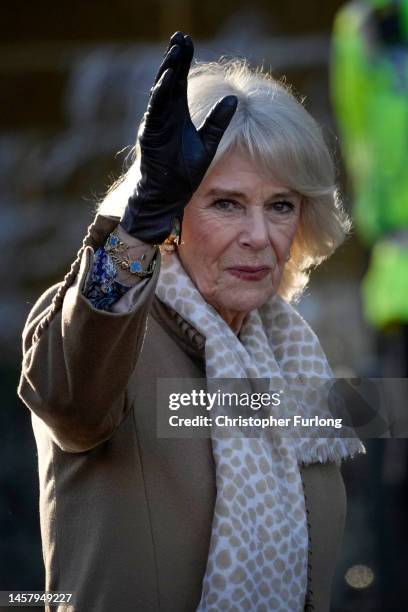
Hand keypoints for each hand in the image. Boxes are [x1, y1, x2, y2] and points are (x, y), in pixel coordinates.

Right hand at [120, 31, 237, 243]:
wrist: (168, 196)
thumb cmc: (184, 173)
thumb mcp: (207, 143)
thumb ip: (218, 122)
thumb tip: (234, 98)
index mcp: (176, 116)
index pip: (179, 83)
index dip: (183, 63)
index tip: (187, 41)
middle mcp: (164, 117)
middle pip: (169, 82)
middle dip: (174, 60)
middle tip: (180, 38)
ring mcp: (155, 125)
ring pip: (160, 93)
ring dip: (167, 72)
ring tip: (175, 53)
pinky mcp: (150, 135)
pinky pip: (155, 112)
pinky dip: (161, 95)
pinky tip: (169, 80)